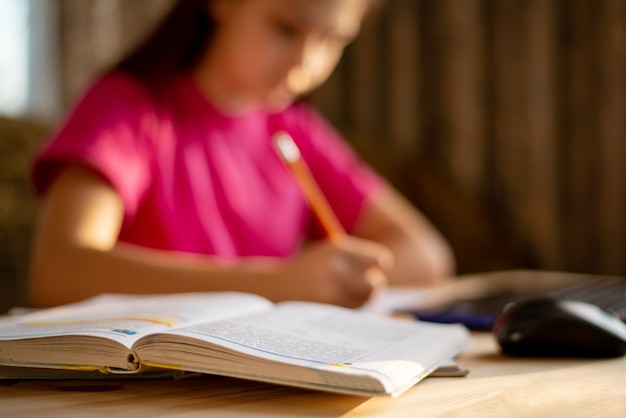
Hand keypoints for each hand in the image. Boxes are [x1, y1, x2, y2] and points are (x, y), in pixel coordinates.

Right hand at [278, 237, 393, 307]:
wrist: (271, 288)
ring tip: (339, 296)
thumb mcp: (330, 255)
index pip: (380, 260)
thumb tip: (386, 277)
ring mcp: (328, 289)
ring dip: (359, 302)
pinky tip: (333, 307)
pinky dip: (348, 312)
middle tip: (358, 289)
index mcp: (337, 248)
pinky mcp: (323, 309)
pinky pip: (351, 314)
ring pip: (364, 302)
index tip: (370, 271)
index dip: (376, 268)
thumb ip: (358, 262)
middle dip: (371, 288)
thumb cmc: (309, 272)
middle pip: (376, 285)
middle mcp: (333, 266)